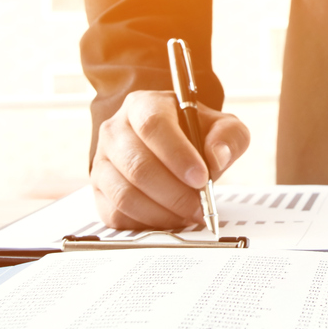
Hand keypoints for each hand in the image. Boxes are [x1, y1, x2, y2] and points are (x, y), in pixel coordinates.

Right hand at [91, 90, 249, 229]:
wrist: (172, 147)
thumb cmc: (194, 135)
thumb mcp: (221, 127)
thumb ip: (228, 136)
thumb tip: (217, 156)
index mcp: (143, 105)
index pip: (152, 125)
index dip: (177, 155)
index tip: (201, 177)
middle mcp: (115, 130)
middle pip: (138, 166)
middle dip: (174, 193)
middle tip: (200, 205)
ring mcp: (102, 162)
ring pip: (125, 194)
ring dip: (162, 212)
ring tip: (188, 214)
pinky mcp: (99, 191)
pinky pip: (116, 214)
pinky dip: (146, 223)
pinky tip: (168, 218)